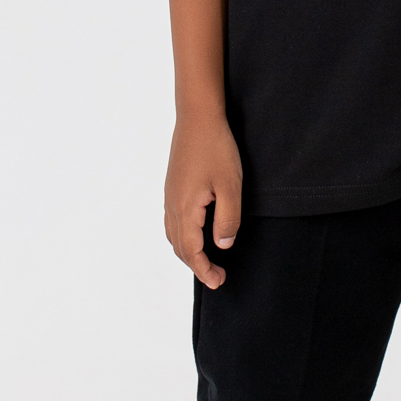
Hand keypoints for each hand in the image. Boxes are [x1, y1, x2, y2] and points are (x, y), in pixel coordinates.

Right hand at [164, 112, 242, 287]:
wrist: (197, 118)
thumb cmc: (216, 149)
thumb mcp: (230, 185)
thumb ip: (228, 218)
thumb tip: (222, 246)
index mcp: (186, 208)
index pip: (192, 251)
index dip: (204, 270)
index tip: (219, 282)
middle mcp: (173, 206)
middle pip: (179, 247)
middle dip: (197, 266)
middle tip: (217, 277)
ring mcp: (170, 196)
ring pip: (173, 235)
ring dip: (188, 253)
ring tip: (207, 261)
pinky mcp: (172, 188)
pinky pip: (172, 222)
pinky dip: (182, 237)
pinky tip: (195, 235)